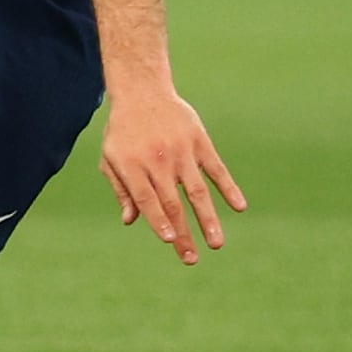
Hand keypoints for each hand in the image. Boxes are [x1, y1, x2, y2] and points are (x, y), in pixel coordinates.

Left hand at [100, 82, 245, 264]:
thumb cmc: (124, 131)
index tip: (169, 241)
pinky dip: (228, 187)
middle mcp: (157, 160)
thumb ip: (122, 189)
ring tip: (216, 243)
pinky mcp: (199, 142)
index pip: (146, 198)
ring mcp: (180, 151)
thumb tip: (131, 221)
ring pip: (197, 190)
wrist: (143, 92)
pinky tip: (239, 206)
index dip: (157, 220)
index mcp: (131, 164)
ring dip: (208, 218)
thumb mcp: (112, 157)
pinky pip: (216, 168)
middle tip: (190, 259)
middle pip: (172, 202)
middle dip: (183, 233)